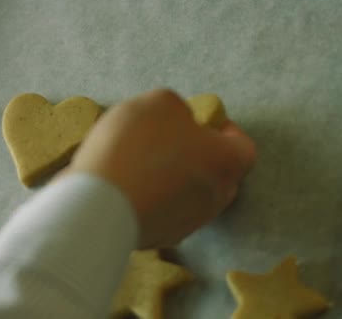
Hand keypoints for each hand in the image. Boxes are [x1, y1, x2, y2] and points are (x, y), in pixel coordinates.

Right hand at [68, 89, 255, 247]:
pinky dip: (152, 199)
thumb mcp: (158, 102)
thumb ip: (178, 108)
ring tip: (142, 162)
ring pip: (190, 196)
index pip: (244, 148)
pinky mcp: (158, 238)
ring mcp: (187, 224)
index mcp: (225, 163)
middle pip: (219, 175)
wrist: (97, 206)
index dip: (227, 131)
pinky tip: (127, 185)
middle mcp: (214, 199)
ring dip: (175, 179)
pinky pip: (163, 213)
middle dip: (201, 156)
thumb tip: (180, 120)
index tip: (204, 121)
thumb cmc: (134, 148)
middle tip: (172, 140)